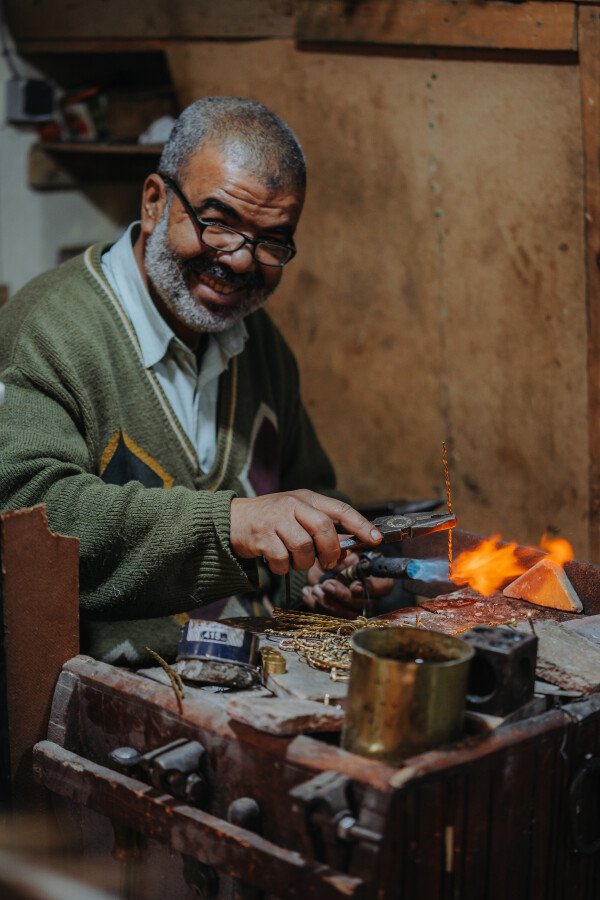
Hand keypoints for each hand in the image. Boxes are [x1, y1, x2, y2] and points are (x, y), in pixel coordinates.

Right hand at [229, 490, 381, 575]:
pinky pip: (281, 560)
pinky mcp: (261, 536)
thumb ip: (320, 527)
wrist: (232, 519)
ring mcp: (276, 519)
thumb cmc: (271, 519)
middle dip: (331, 550)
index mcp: (306, 498)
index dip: (360, 524)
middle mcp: (292, 504)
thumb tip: (349, 548)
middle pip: (324, 528)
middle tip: (328, 562)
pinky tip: (277, 562)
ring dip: (303, 563)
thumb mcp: (297, 514)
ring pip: (304, 547)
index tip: (376, 538)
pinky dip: (283, 568)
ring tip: (295, 561)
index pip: (340, 509)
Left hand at [302, 552, 393, 617]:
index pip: (384, 586)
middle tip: (326, 584)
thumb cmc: (334, 552)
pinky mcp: (339, 614)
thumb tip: (348, 557)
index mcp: (376, 574)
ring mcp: (355, 606)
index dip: (371, 588)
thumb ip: (345, 549)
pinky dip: (316, 606)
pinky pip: (331, 617)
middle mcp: (370, 593)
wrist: (318, 561)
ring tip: (315, 589)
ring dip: (329, 604)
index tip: (353, 586)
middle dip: (343, 596)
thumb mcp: (340, 545)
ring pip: (349, 615)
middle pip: (365, 605)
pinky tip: (308, 592)